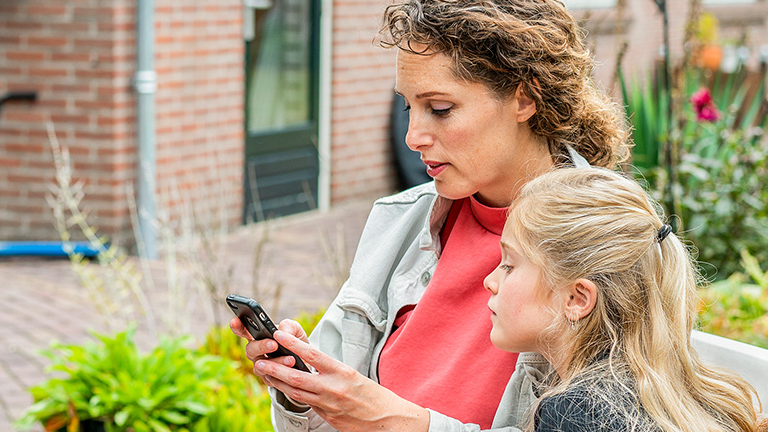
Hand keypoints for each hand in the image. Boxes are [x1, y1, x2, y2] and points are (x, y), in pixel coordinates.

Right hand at [229, 317, 307, 384]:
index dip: (237, 327)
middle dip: (261, 346)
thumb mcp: (295, 330)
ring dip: (277, 361)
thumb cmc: (296, 342)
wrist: (307, 362)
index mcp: (259, 336)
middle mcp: (256, 352)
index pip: (244, 331)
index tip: (234, 321)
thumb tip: (281, 331)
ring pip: (261, 365)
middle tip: (274, 344)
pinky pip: (271, 377)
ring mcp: (261, 366)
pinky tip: (292, 368)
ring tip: (291, 359)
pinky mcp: (269, 379)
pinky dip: (282, 372)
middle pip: (250, 349)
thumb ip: (289, 326)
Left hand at [255, 330, 429, 431]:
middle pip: (297, 377)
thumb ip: (333, 370)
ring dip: (278, 382)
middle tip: (260, 361)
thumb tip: (312, 363)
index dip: (294, 344)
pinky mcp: (327, 417)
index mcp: (343, 372)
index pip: (313, 355)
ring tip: (264, 373)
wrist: (388, 421)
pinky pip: (305, 403)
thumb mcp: (355, 375)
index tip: (279, 334)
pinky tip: (282, 388)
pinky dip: (291, 394)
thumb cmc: (374, 395)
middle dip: (276, 369)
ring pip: (296, 392)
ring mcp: (329, 405)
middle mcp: (333, 388)